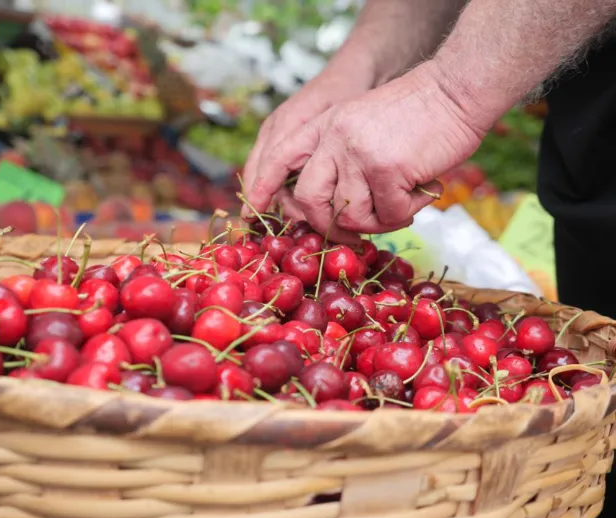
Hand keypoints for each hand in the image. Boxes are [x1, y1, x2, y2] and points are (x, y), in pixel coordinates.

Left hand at [243, 61, 488, 238]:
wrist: (457, 89)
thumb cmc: (418, 113)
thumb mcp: (362, 122)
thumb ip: (340, 155)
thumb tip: (333, 210)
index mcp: (324, 125)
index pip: (279, 155)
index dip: (263, 185)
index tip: (254, 209)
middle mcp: (333, 138)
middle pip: (309, 199)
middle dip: (329, 225)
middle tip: (354, 233)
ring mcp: (356, 153)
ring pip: (352, 215)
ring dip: (380, 220)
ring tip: (403, 202)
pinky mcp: (384, 168)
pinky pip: (388, 215)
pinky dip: (408, 212)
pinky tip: (423, 191)